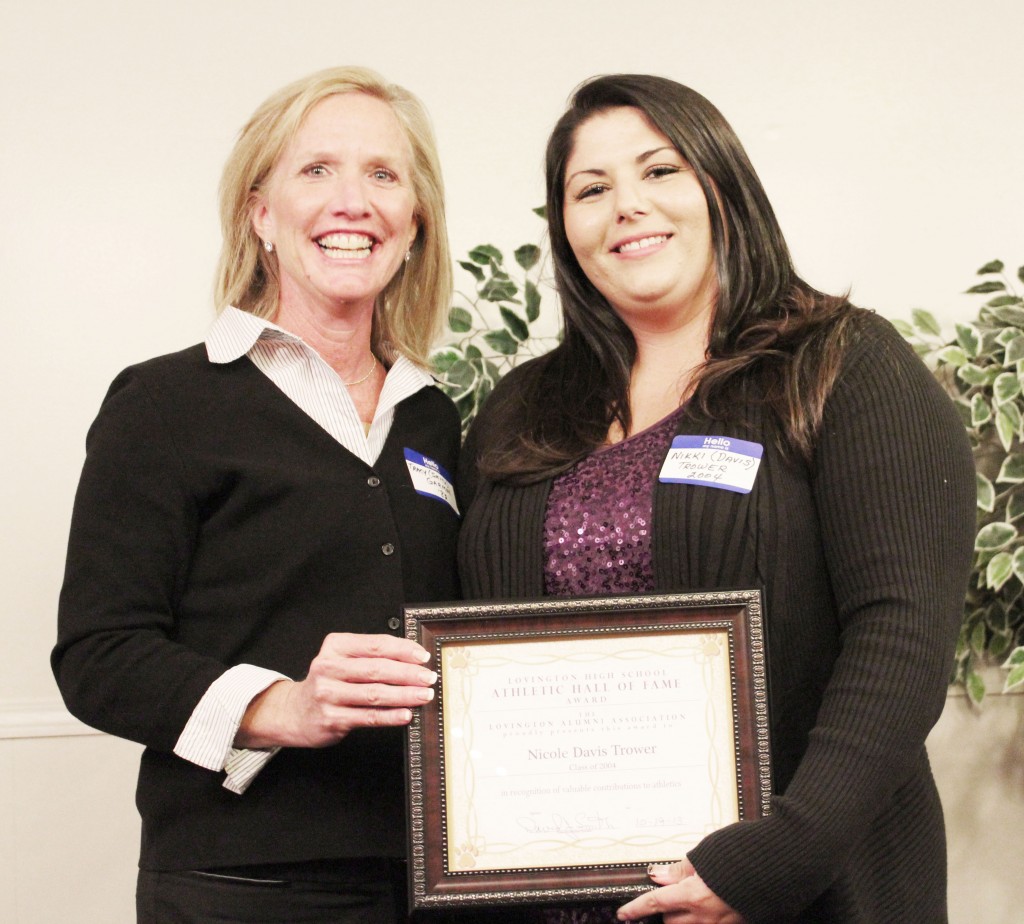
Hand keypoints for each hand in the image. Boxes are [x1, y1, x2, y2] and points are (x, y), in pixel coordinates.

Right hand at [236, 632, 435, 747]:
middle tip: (429, 678)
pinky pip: (368, 717)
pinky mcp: (331, 719)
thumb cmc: (328, 683)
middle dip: (408, 674)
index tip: (423, 656)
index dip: (403, 650)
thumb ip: (371, 656)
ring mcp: (328, 694)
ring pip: (374, 694)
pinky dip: (390, 716)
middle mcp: (328, 668)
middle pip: (377, 669)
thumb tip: (413, 658)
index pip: (375, 645)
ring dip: (404, 695)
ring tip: (425, 696)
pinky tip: (406, 715)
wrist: (294, 712)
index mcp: (335, 647)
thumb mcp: (342, 660)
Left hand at [616, 860, 745, 923]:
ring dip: (684, 917)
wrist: (777, 867)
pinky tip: (708, 908)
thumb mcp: (704, 855)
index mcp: (694, 894)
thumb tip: (658, 876)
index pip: (655, 903)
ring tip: (692, 901)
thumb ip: (679, 869)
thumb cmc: (741, 856)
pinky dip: (702, 919)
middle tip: (675, 893)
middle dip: (667, 910)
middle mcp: (705, 915)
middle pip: (670, 921)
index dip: (636, 909)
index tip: (623, 914)